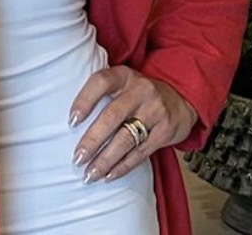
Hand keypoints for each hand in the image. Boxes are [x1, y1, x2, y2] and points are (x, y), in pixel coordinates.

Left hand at [67, 66, 196, 183]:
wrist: (181, 99)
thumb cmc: (139, 94)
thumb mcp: (123, 83)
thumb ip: (103, 93)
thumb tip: (70, 121)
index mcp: (124, 75)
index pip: (101, 82)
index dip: (85, 100)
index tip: (71, 121)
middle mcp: (140, 90)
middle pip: (112, 116)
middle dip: (92, 140)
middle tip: (77, 158)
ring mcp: (155, 110)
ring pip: (126, 138)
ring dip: (105, 160)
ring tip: (90, 174)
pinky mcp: (166, 131)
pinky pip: (141, 152)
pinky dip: (123, 166)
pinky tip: (109, 175)